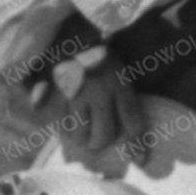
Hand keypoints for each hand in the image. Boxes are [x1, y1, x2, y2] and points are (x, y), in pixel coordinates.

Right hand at [47, 49, 144, 165]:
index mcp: (119, 82)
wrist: (68, 34)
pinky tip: (66, 121)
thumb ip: (123, 97)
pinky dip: (64, 129)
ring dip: (81, 138)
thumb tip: (131, 134)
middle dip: (101, 143)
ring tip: (80, 131)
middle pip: (104, 135)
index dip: (137, 145)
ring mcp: (75, 95)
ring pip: (80, 135)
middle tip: (97, 140)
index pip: (132, 122)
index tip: (140, 161)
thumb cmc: (97, 53)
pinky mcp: (55, 96)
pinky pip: (61, 125)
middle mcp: (99, 92)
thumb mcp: (118, 70)